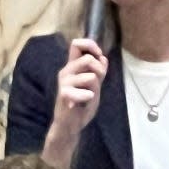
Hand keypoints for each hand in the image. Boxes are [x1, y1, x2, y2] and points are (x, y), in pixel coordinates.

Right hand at [42, 39, 107, 168]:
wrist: (70, 124)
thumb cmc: (81, 104)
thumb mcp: (94, 86)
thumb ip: (98, 72)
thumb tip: (103, 58)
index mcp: (72, 66)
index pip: (77, 44)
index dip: (90, 45)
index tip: (98, 55)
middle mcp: (66, 71)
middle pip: (87, 59)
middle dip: (99, 70)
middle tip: (98, 82)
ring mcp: (64, 82)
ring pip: (90, 76)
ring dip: (95, 87)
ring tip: (89, 95)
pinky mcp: (65, 94)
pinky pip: (85, 90)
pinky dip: (89, 95)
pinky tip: (86, 100)